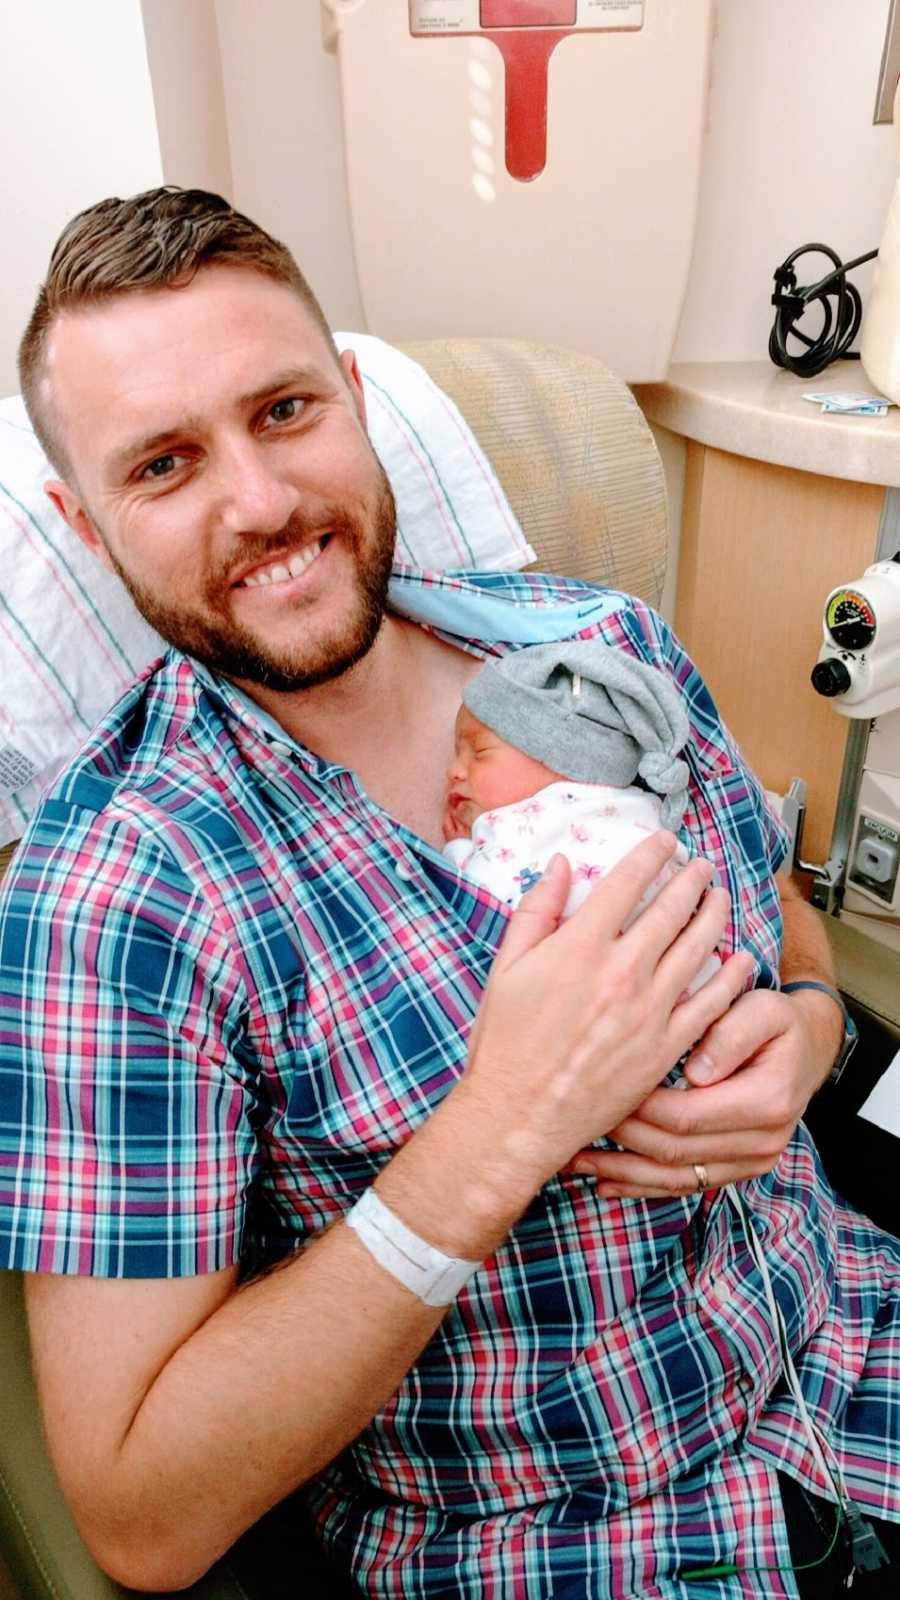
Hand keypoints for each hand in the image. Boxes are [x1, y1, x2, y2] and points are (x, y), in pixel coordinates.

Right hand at [459, 833, 751, 1192]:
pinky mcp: (665, 1047)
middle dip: (691, 880)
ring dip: (714, 916)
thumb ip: (536, 910)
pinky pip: (709, 1004)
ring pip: (697, 949)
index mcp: (580, 946)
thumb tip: (559, 864)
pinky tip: (741, 959)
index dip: (651, 855)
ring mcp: (649, 1011)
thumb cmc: (506, 1043)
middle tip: (702, 865)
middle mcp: (621, 972)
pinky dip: (730, 977)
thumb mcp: (506, 967)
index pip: (626, 883)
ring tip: (722, 898)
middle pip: (670, 910)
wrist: (520, 1114)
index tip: (665, 841)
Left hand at [570, 984, 834, 1198]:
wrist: (803, 1050)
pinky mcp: (734, 1171)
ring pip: (675, 1179)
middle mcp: (762, 1142)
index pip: (687, 1114)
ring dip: (622, 1173)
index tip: (598, 1088)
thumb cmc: (774, 1021)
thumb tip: (696, 1072)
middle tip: (572, 1119)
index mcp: (767, 1101)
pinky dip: (642, 1187)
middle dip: (621, 1139)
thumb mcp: (763, 1008)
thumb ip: (732, 1032)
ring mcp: (750, 1163)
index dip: (639, 1107)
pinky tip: (604, 1184)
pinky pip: (684, 1187)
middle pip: (675, 1150)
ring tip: (573, 1160)